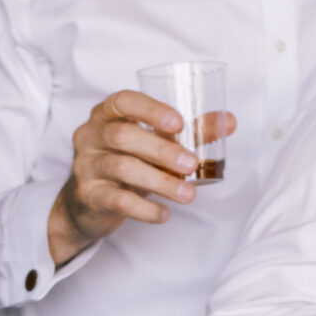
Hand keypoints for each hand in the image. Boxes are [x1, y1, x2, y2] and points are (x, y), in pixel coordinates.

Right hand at [46, 91, 237, 264]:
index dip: (150, 110)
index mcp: (107, 114)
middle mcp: (90, 136)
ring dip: (161, 182)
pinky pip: (116, 200)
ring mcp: (86, 165)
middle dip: (162, 150)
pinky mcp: (88, 195)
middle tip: (192, 164)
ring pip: (122, 168)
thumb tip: (229, 121)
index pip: (122, 101)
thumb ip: (192, 130)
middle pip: (123, 136)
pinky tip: (164, 214)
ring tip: (188, 194)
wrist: (89, 201)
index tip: (179, 123)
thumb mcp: (154, 141)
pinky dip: (145, 209)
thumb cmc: (128, 159)